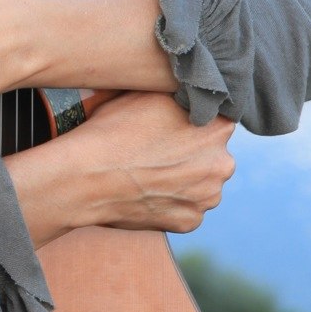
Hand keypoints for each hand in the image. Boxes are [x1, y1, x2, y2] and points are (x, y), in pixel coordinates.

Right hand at [6, 91, 235, 245]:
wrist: (87, 176)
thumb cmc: (113, 129)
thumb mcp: (148, 94)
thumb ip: (180, 94)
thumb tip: (189, 89)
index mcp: (219, 127)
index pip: (216, 119)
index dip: (194, 120)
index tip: (173, 124)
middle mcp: (222, 164)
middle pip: (213, 154)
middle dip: (193, 152)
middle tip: (158, 149)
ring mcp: (207, 197)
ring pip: (201, 183)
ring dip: (185, 178)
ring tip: (150, 171)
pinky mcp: (190, 222)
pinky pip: (186, 208)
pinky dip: (172, 201)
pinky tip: (148, 190)